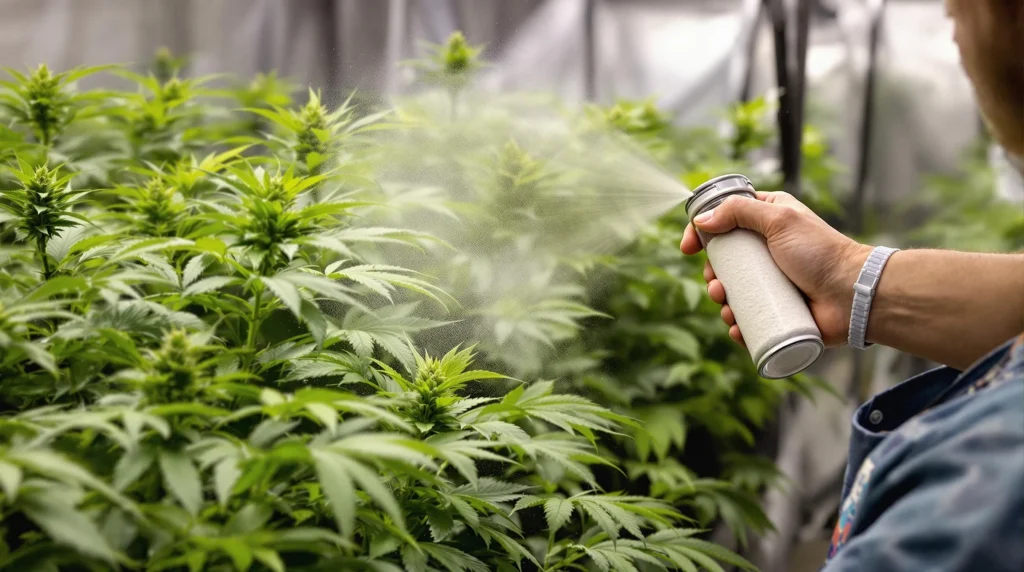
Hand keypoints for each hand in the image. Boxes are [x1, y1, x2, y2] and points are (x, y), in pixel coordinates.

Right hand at [680, 191, 870, 346]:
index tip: (687, 248)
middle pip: (723, 260)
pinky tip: (737, 328)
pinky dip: (737, 326)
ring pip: (731, 291)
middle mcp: (767, 250)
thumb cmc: (821, 252)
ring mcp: (771, 282)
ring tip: (727, 308)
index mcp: (767, 221)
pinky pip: (748, 318)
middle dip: (711, 275)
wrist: (852, 295)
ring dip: (720, 301)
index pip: (723, 220)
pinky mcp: (776, 310)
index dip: (700, 232)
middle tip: (716, 284)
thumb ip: (740, 210)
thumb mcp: (779, 218)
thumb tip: (703, 221)